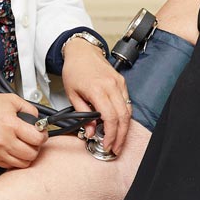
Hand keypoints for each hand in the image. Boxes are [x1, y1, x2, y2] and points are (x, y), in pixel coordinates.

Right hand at [0, 92, 46, 168]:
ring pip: (22, 164)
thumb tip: (38, 120)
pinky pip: (10, 166)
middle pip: (32, 154)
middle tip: (33, 139)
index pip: (37, 139)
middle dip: (36, 146)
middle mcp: (4, 141)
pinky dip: (15, 160)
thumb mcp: (10, 100)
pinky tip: (14, 150)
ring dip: (27, 155)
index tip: (41, 132)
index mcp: (10, 125)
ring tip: (24, 145)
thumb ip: (28, 109)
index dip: (43, 135)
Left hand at [61, 37, 130, 154]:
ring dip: (124, 127)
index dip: (111, 135)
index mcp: (97, 89)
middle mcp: (111, 86)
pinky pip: (127, 101)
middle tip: (115, 147)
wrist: (82, 51)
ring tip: (117, 139)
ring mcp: (118, 83)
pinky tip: (118, 123)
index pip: (110, 117)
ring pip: (128, 110)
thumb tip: (89, 132)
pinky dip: (124, 114)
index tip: (106, 145)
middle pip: (123, 116)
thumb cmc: (74, 70)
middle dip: (121, 136)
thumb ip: (82, 114)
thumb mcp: (72, 94)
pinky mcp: (122, 81)